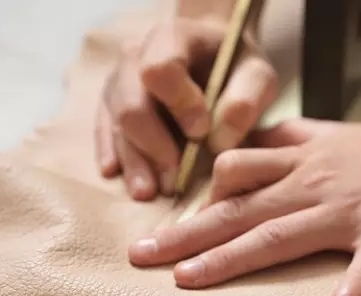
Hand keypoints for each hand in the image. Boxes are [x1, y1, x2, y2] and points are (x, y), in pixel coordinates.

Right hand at [95, 16, 277, 199]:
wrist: (212, 57)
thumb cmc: (236, 68)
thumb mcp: (257, 77)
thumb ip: (245, 101)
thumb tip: (217, 141)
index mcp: (172, 38)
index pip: (159, 71)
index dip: (178, 104)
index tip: (201, 131)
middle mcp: (135, 56)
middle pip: (130, 105)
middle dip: (152, 148)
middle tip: (174, 182)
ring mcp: (118, 82)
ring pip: (115, 124)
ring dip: (133, 162)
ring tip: (149, 193)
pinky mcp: (110, 105)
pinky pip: (102, 130)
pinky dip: (110, 153)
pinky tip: (114, 174)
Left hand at [128, 116, 360, 295]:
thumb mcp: (328, 136)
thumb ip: (285, 140)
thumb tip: (245, 153)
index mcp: (299, 165)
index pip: (233, 178)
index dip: (195, 205)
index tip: (162, 234)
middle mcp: (314, 185)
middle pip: (241, 210)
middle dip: (188, 235)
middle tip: (140, 257)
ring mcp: (351, 210)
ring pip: (284, 232)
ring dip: (237, 256)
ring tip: (192, 280)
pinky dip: (355, 286)